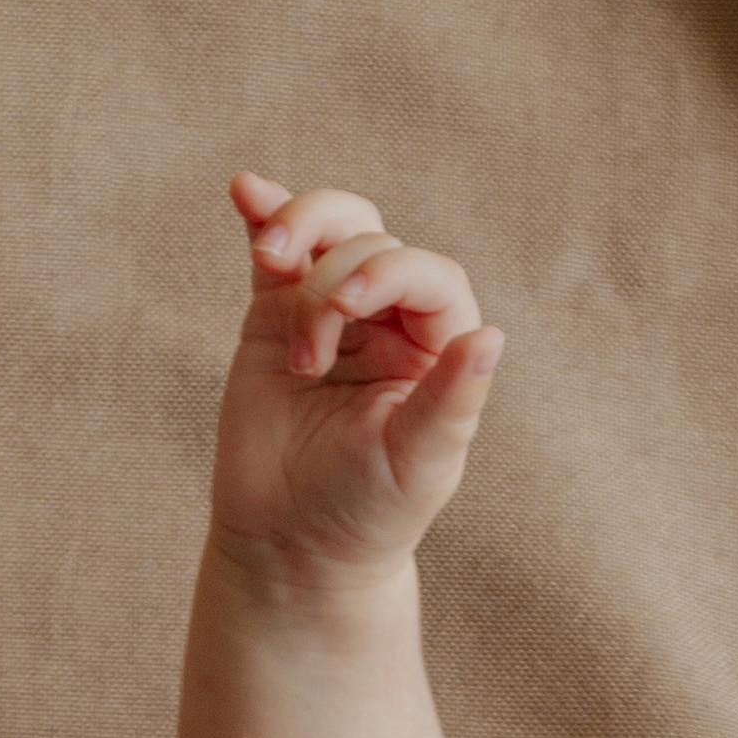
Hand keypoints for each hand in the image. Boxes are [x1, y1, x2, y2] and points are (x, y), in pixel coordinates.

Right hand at [210, 173, 504, 591]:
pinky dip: (263, 216)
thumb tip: (492, 336)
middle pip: (372, 241)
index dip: (389, 271)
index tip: (345, 308)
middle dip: (333, 275)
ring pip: (327, 230)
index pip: (428, 276)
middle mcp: (389, 320)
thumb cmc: (367, 511)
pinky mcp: (274, 314)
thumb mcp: (417, 464)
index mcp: (437, 348)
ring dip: (297, 226)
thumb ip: (452, 401)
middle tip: (306, 352)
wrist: (291, 543)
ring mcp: (330, 311)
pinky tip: (245, 193)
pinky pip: (274, 251)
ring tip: (271, 259)